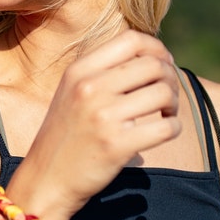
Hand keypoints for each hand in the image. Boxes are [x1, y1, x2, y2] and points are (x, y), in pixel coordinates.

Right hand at [8, 32, 182, 219]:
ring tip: (166, 114)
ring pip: (163, 93)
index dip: (157, 48)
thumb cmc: (65, 136)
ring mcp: (103, 117)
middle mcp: (89, 89)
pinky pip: (167, 127)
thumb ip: (102, 72)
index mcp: (79, 71)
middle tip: (168, 95)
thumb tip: (152, 57)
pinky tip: (165, 131)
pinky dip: (174, 127)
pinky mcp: (117, 146)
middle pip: (153, 65)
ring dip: (174, 103)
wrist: (46, 179)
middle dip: (170, 78)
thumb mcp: (71, 93)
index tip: (164, 63)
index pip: (131, 40)